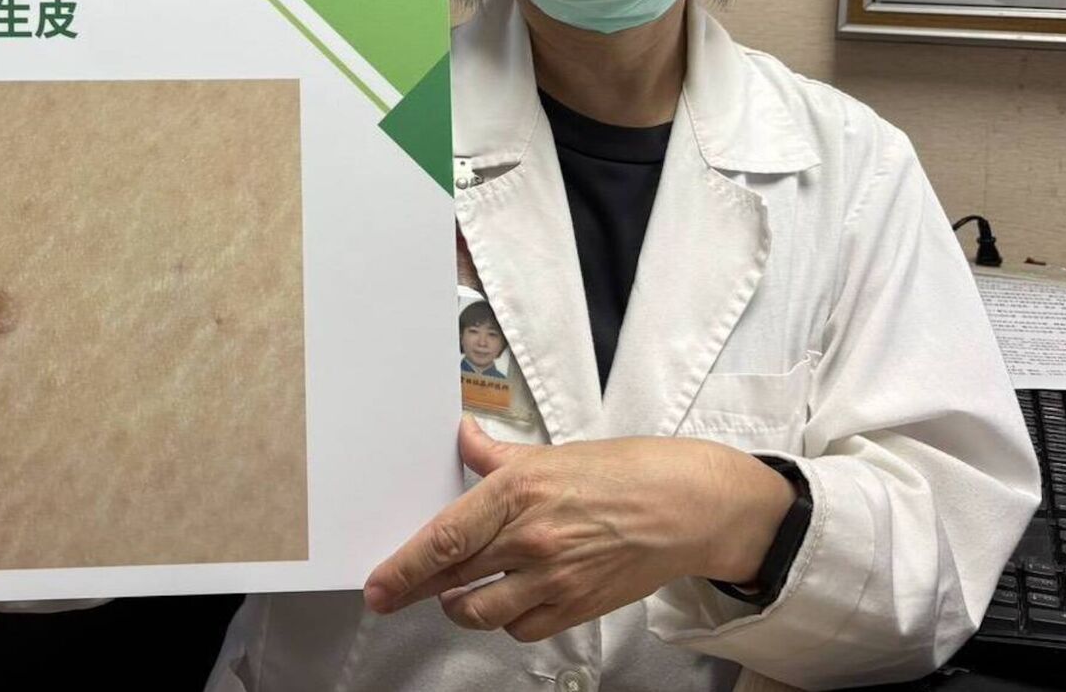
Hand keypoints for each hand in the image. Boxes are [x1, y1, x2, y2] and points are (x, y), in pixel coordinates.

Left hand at [362, 417, 793, 641]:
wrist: (688, 507)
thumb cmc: (624, 472)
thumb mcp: (553, 453)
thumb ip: (498, 456)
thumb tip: (462, 437)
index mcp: (519, 492)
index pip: (445, 538)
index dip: (403, 566)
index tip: (377, 584)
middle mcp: (531, 540)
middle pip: (454, 578)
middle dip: (415, 591)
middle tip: (390, 596)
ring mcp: (555, 579)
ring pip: (483, 613)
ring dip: (461, 607)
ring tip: (454, 595)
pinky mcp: (578, 607)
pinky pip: (523, 628)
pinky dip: (506, 620)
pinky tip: (505, 601)